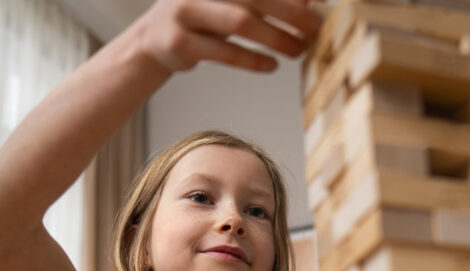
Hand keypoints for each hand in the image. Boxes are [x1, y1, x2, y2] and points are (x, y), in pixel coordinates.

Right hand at [133, 0, 322, 73]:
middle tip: (315, 28)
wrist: (151, 40)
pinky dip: (252, 59)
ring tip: (298, 50)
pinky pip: (224, 52)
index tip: (319, 2)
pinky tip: (272, 65)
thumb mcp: (230, 0)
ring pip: (240, 23)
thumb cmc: (202, 16)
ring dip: (275, 38)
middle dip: (291, 12)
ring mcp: (184, 12)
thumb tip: (308, 2)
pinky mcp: (179, 44)